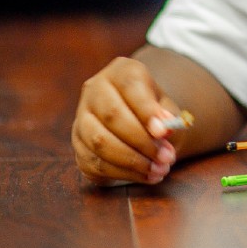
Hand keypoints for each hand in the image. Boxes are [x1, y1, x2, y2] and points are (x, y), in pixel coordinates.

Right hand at [72, 56, 185, 185]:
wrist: (136, 118)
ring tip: (159, 170)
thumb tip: (166, 130)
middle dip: (142, 141)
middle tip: (167, 158)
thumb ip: (168, 115)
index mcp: (120, 71)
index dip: (147, 109)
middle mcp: (94, 91)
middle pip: (112, 115)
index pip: (130, 85)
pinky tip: (145, 175)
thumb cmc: (154, 108)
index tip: (164, 132)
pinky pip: (95, 163)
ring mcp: (81, 118)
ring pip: (100, 142)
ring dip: (132, 161)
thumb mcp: (167, 105)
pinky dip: (123, 173)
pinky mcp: (78, 146)